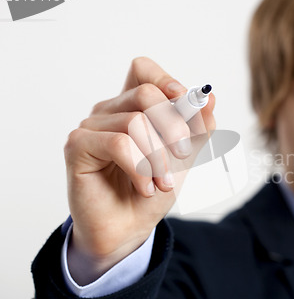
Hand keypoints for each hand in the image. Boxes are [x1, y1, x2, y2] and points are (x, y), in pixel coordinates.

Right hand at [64, 57, 214, 283]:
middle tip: (183, 155)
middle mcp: (109, 111)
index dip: (166, 81)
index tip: (187, 103)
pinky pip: (118, 144)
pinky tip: (145, 189)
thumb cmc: (154, 189)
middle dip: (173, 127)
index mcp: (133, 107)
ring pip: (134, 122)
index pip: (143, 70)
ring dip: (158, 158)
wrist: (130, 228)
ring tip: (162, 183)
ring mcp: (91, 127)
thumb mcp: (185, 157)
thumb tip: (210, 97)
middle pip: (145, 94)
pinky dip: (140, 169)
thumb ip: (198, 128)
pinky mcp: (78, 146)